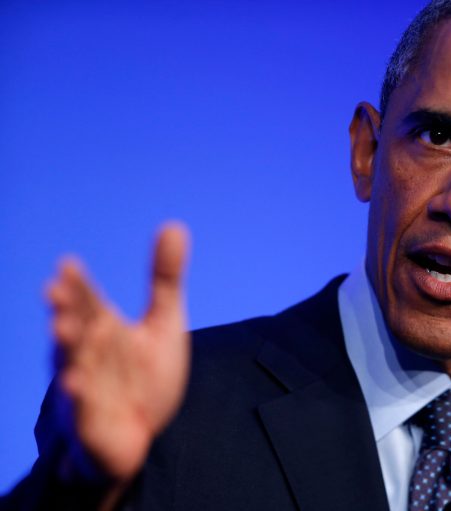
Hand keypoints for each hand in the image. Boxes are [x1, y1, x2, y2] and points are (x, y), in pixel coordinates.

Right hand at [47, 223, 190, 483]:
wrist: (140, 434)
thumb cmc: (143, 376)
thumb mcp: (163, 323)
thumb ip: (164, 279)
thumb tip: (173, 224)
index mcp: (103, 328)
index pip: (88, 300)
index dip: (79, 284)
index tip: (68, 264)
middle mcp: (88, 353)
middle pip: (76, 327)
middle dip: (66, 310)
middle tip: (55, 289)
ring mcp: (84, 386)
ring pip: (71, 364)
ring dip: (66, 347)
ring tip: (61, 327)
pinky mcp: (89, 420)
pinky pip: (81, 408)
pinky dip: (77, 396)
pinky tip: (74, 383)